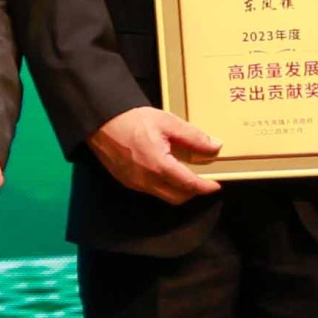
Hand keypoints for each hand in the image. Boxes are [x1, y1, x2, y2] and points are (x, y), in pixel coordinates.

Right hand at [91, 104, 219, 205]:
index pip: (189, 184)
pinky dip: (163, 187)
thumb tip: (214, 146)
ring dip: (178, 190)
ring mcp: (134, 182)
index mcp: (158, 165)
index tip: (216, 185)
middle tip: (203, 181)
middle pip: (178, 197)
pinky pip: (150, 190)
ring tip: (186, 176)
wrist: (101, 122)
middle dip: (193, 192)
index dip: (205, 187)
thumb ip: (193, 136)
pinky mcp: (126, 181)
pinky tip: (166, 172)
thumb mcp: (168, 122)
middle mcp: (146, 179)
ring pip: (164, 196)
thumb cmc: (131, 120)